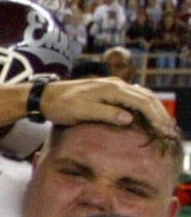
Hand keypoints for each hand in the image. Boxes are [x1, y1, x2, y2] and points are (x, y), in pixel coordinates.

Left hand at [39, 76, 179, 136]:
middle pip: (146, 98)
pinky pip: (133, 97)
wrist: (45, 96)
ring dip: (154, 110)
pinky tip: (149, 117)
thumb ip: (105, 113)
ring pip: (142, 96)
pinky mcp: (109, 91)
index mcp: (111, 89)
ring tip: (164, 126)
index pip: (141, 101)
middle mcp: (115, 84)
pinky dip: (144, 106)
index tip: (165, 130)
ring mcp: (113, 86)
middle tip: (170, 132)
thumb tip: (129, 118)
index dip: (156, 116)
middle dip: (160, 114)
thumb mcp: (81, 111)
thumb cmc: (60, 106)